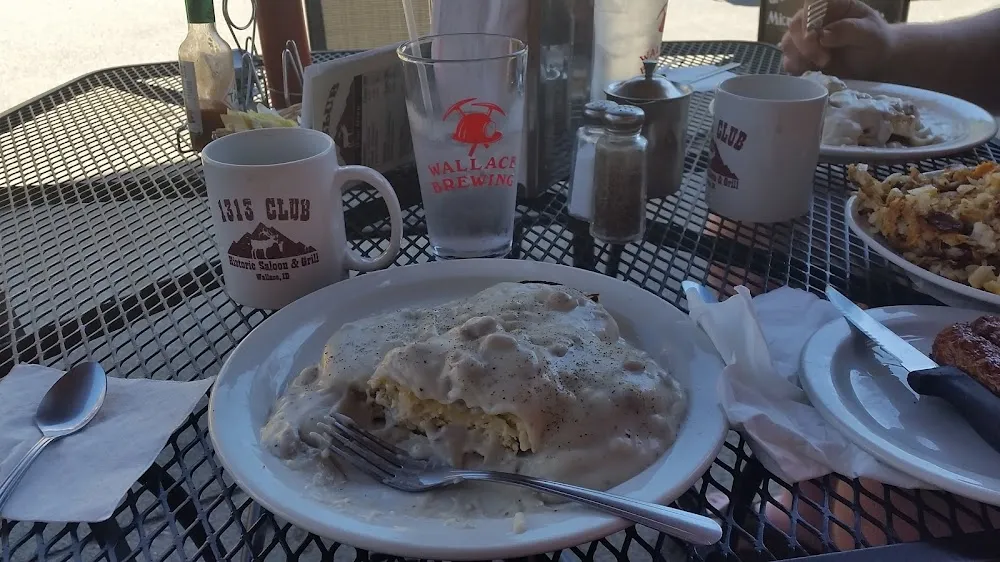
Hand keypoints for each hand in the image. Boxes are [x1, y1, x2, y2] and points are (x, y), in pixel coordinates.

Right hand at [780, 0, 894, 79]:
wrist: (875, 61)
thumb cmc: (875, 42)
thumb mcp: (869, 32)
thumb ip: (849, 30)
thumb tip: (823, 35)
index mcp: (831, 5)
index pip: (811, 4)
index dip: (807, 19)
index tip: (815, 37)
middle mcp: (815, 18)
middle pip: (795, 25)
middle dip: (805, 45)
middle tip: (824, 60)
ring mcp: (806, 37)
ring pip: (788, 44)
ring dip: (800, 58)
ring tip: (821, 67)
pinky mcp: (802, 56)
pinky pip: (789, 61)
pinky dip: (797, 68)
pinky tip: (812, 72)